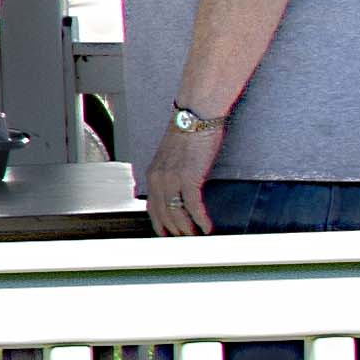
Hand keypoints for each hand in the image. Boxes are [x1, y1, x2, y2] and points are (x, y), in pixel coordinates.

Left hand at [144, 116, 226, 235]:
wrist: (196, 117)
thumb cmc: (188, 135)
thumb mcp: (172, 158)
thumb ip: (170, 175)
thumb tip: (177, 193)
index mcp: (153, 175)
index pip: (152, 208)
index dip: (160, 224)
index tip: (167, 236)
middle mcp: (158, 179)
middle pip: (163, 215)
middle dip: (174, 231)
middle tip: (186, 242)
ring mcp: (172, 178)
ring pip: (177, 213)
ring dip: (187, 229)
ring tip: (196, 237)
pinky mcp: (189, 177)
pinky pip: (193, 206)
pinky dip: (200, 219)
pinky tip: (207, 227)